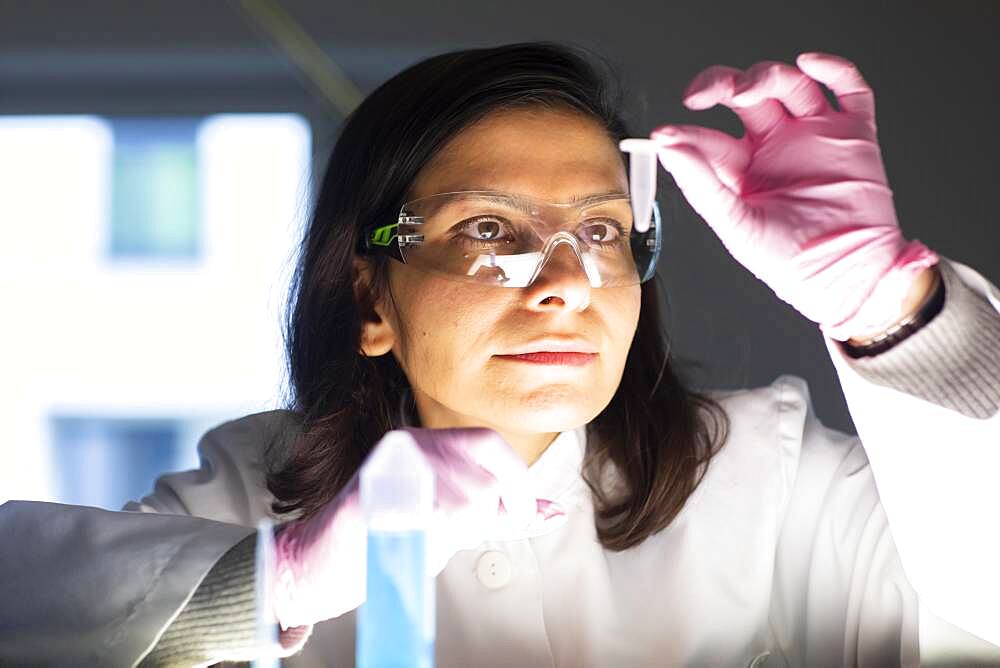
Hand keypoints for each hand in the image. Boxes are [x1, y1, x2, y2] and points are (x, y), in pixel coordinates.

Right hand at [270, 426, 565, 628]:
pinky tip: (413, 540)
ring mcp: (384, 471)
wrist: (318, 564)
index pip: (490, 444)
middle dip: (488, 515)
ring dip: (457, 533)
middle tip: (462, 531)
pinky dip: (431, 540)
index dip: (515, 482)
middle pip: (481, 478)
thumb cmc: (391, 540)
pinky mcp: (366, 504)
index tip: (516, 515)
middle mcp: (405, 445)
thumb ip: (503, 513)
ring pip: (461, 504)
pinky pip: (426, 522)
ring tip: (427, 535)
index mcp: (426, 441)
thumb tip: (556, 511)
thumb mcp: (456, 519)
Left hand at [652, 52, 938, 340]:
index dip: (689, 133)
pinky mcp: (855, 134)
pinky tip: (810, 63)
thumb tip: (665, 145)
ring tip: (749, 88)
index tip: (667, 135)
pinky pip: (849, 90)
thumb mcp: (734, 223)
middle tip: (707, 92)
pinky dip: (834, 69)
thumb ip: (700, 182)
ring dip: (767, 76)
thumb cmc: (789, 260)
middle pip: (747, 97)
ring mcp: (815, 136)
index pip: (710, 138)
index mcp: (742, 170)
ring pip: (790, 86)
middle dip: (725, 85)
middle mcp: (775, 146)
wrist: (845, 276)